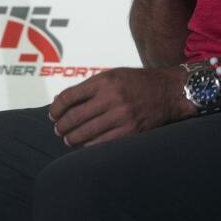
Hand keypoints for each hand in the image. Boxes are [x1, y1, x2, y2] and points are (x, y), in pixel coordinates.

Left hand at [48, 67, 188, 146]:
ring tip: (68, 139)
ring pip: (86, 133)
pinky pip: (102, 143)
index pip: (69, 96)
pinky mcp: (131, 131)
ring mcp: (122, 116)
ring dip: (72, 138)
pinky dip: (89, 145)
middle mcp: (112, 98)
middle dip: (61, 126)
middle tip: (57, 129)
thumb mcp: (112, 75)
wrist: (168, 92)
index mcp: (104, 81)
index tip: (53, 113)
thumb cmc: (136, 82)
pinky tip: (85, 144)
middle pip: (74, 117)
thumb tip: (62, 101)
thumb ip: (89, 87)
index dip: (56, 108)